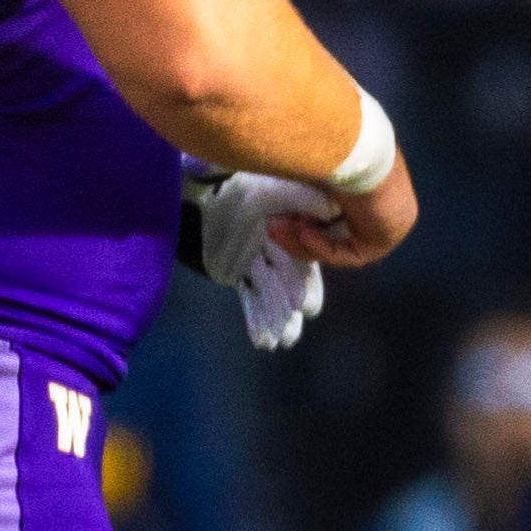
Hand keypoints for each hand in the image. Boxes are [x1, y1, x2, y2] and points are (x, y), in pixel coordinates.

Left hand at [190, 166, 325, 348]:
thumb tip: (332, 211)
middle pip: (292, 286)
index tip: (304, 306)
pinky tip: (262, 340)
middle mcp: (280, 248)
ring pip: (272, 297)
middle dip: (290, 311)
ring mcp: (257, 261)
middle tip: (290, 334)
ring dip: (275, 320)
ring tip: (278, 343)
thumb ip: (302, 198)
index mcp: (294, 230)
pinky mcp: (235, 271)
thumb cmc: (237, 187)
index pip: (307, 264)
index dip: (307, 286)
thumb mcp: (272, 189)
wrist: (198, 192)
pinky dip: (257, 319)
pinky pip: (250, 298)